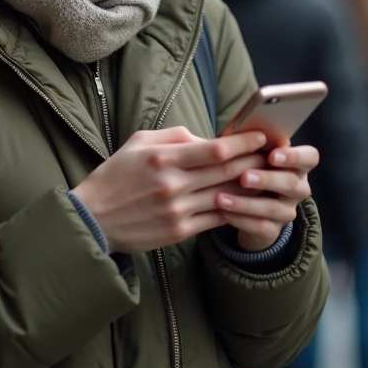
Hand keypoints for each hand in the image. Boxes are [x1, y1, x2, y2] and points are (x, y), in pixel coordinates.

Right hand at [73, 127, 268, 253]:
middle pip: (227, 172)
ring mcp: (177, 210)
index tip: (261, 137)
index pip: (215, 149)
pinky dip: (235, 211)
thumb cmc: (115, 175)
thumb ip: (173, 136)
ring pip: (226, 197)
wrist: (93, 218)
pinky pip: (216, 220)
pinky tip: (248, 203)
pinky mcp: (179, 232)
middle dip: (254, 161)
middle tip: (273, 155)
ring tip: (268, 178)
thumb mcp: (137, 142)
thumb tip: (205, 138)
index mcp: (162, 158)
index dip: (243, 142)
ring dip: (251, 188)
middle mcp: (172, 184)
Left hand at [215, 144, 318, 250]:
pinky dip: (240, 219)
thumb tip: (239, 131)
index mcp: (297, 164)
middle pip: (291, 183)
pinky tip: (223, 211)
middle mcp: (298, 188)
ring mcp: (287, 211)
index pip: (310, 157)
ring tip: (221, 198)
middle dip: (266, 179)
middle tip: (244, 177)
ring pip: (273, 209)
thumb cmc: (249, 168)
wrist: (248, 207)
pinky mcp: (274, 230)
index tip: (272, 154)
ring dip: (246, 203)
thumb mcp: (251, 155)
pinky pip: (260, 227)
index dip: (294, 156)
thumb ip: (250, 143)